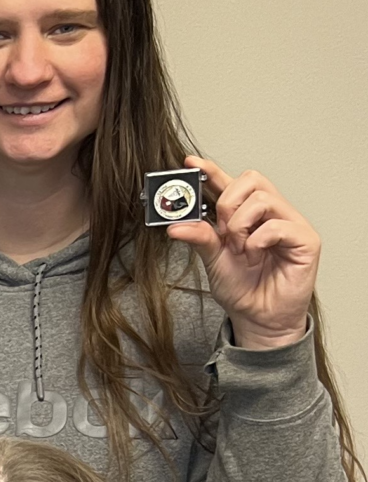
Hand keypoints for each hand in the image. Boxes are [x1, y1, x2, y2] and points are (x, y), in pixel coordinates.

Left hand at [167, 156, 318, 349]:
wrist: (257, 317)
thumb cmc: (242, 288)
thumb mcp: (213, 260)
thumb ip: (199, 238)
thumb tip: (175, 225)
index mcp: (247, 215)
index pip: (231, 183)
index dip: (211, 171)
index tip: (190, 163)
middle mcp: (270, 214)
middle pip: (251, 179)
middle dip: (228, 203)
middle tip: (223, 231)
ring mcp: (290, 224)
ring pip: (263, 199)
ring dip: (242, 225)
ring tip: (240, 249)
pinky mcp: (305, 239)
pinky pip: (278, 225)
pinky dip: (258, 241)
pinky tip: (255, 255)